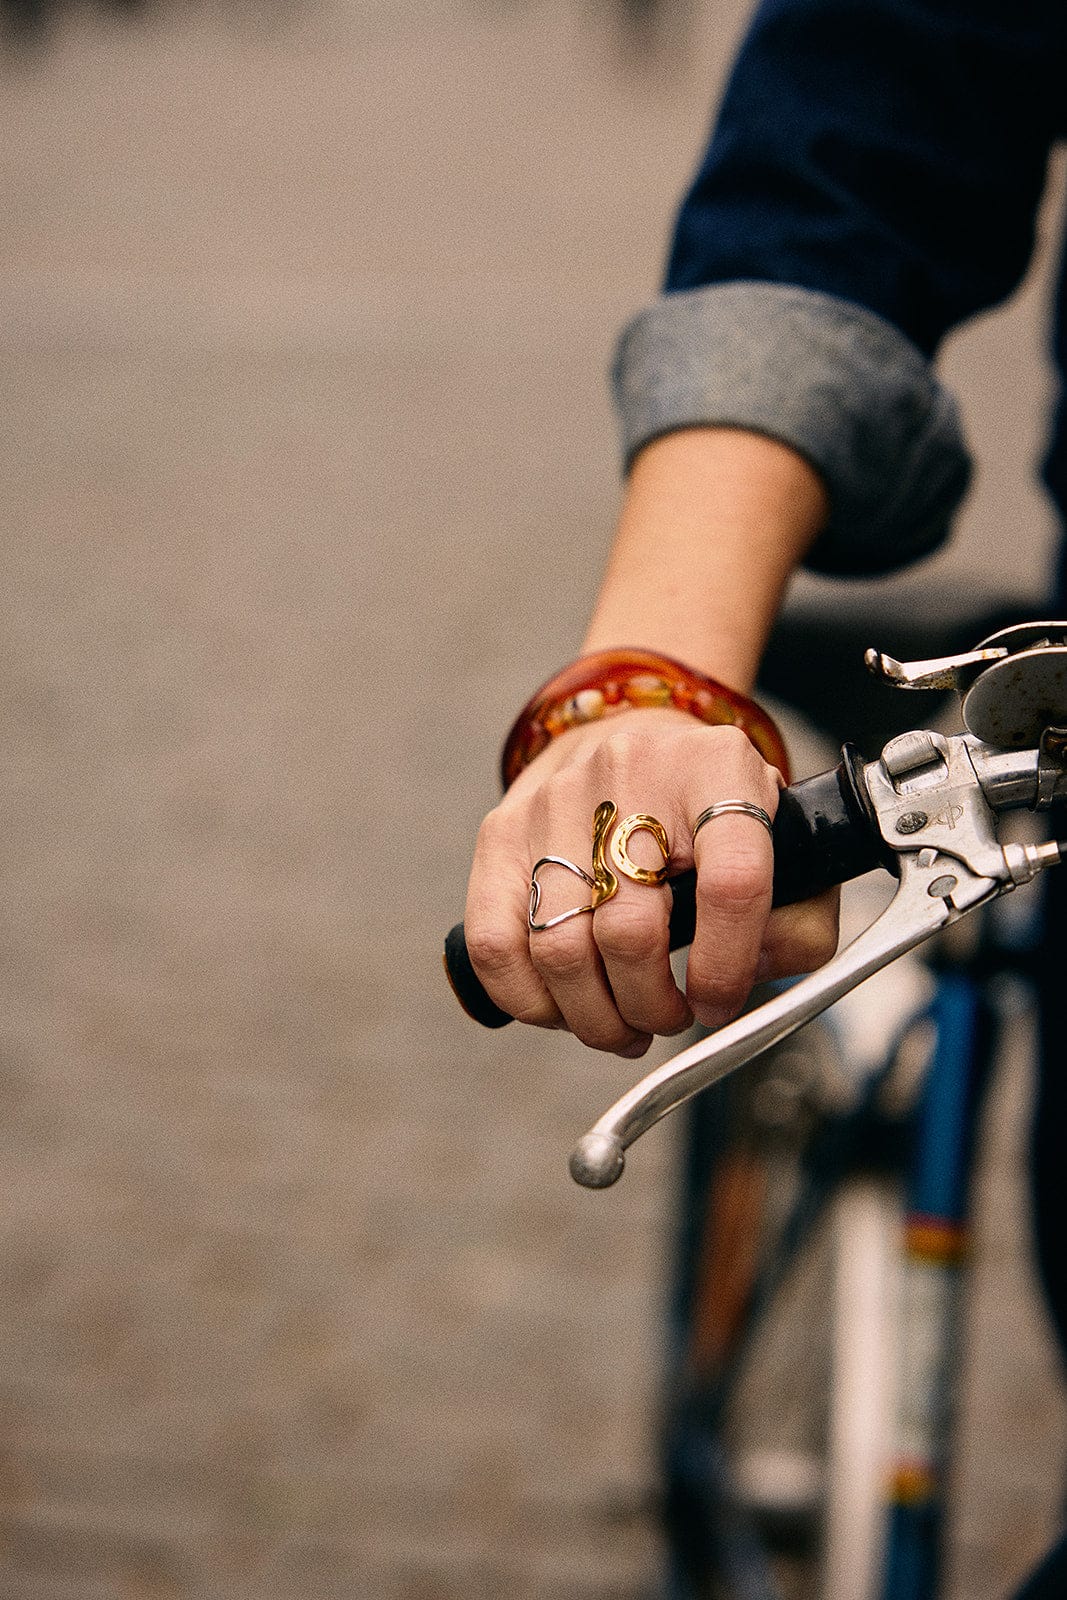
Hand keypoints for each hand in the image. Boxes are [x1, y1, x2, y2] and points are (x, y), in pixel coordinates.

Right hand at [464, 708, 838, 1056]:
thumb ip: (797, 925)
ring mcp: (555, 802)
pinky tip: (564, 1005)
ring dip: (594, 1017)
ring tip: (622, 1024)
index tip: (718, 1003)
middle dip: (651, 1005)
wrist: (632, 738)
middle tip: (667, 1019)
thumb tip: (750, 978)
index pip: (734, 880)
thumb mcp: (783, 844)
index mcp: (719, 767)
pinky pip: (494, 945)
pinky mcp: (500, 831)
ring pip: (560, 949)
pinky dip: (529, 1000)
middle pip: (631, 930)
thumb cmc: (709, 813)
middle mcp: (631, 773)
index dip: (728, 965)